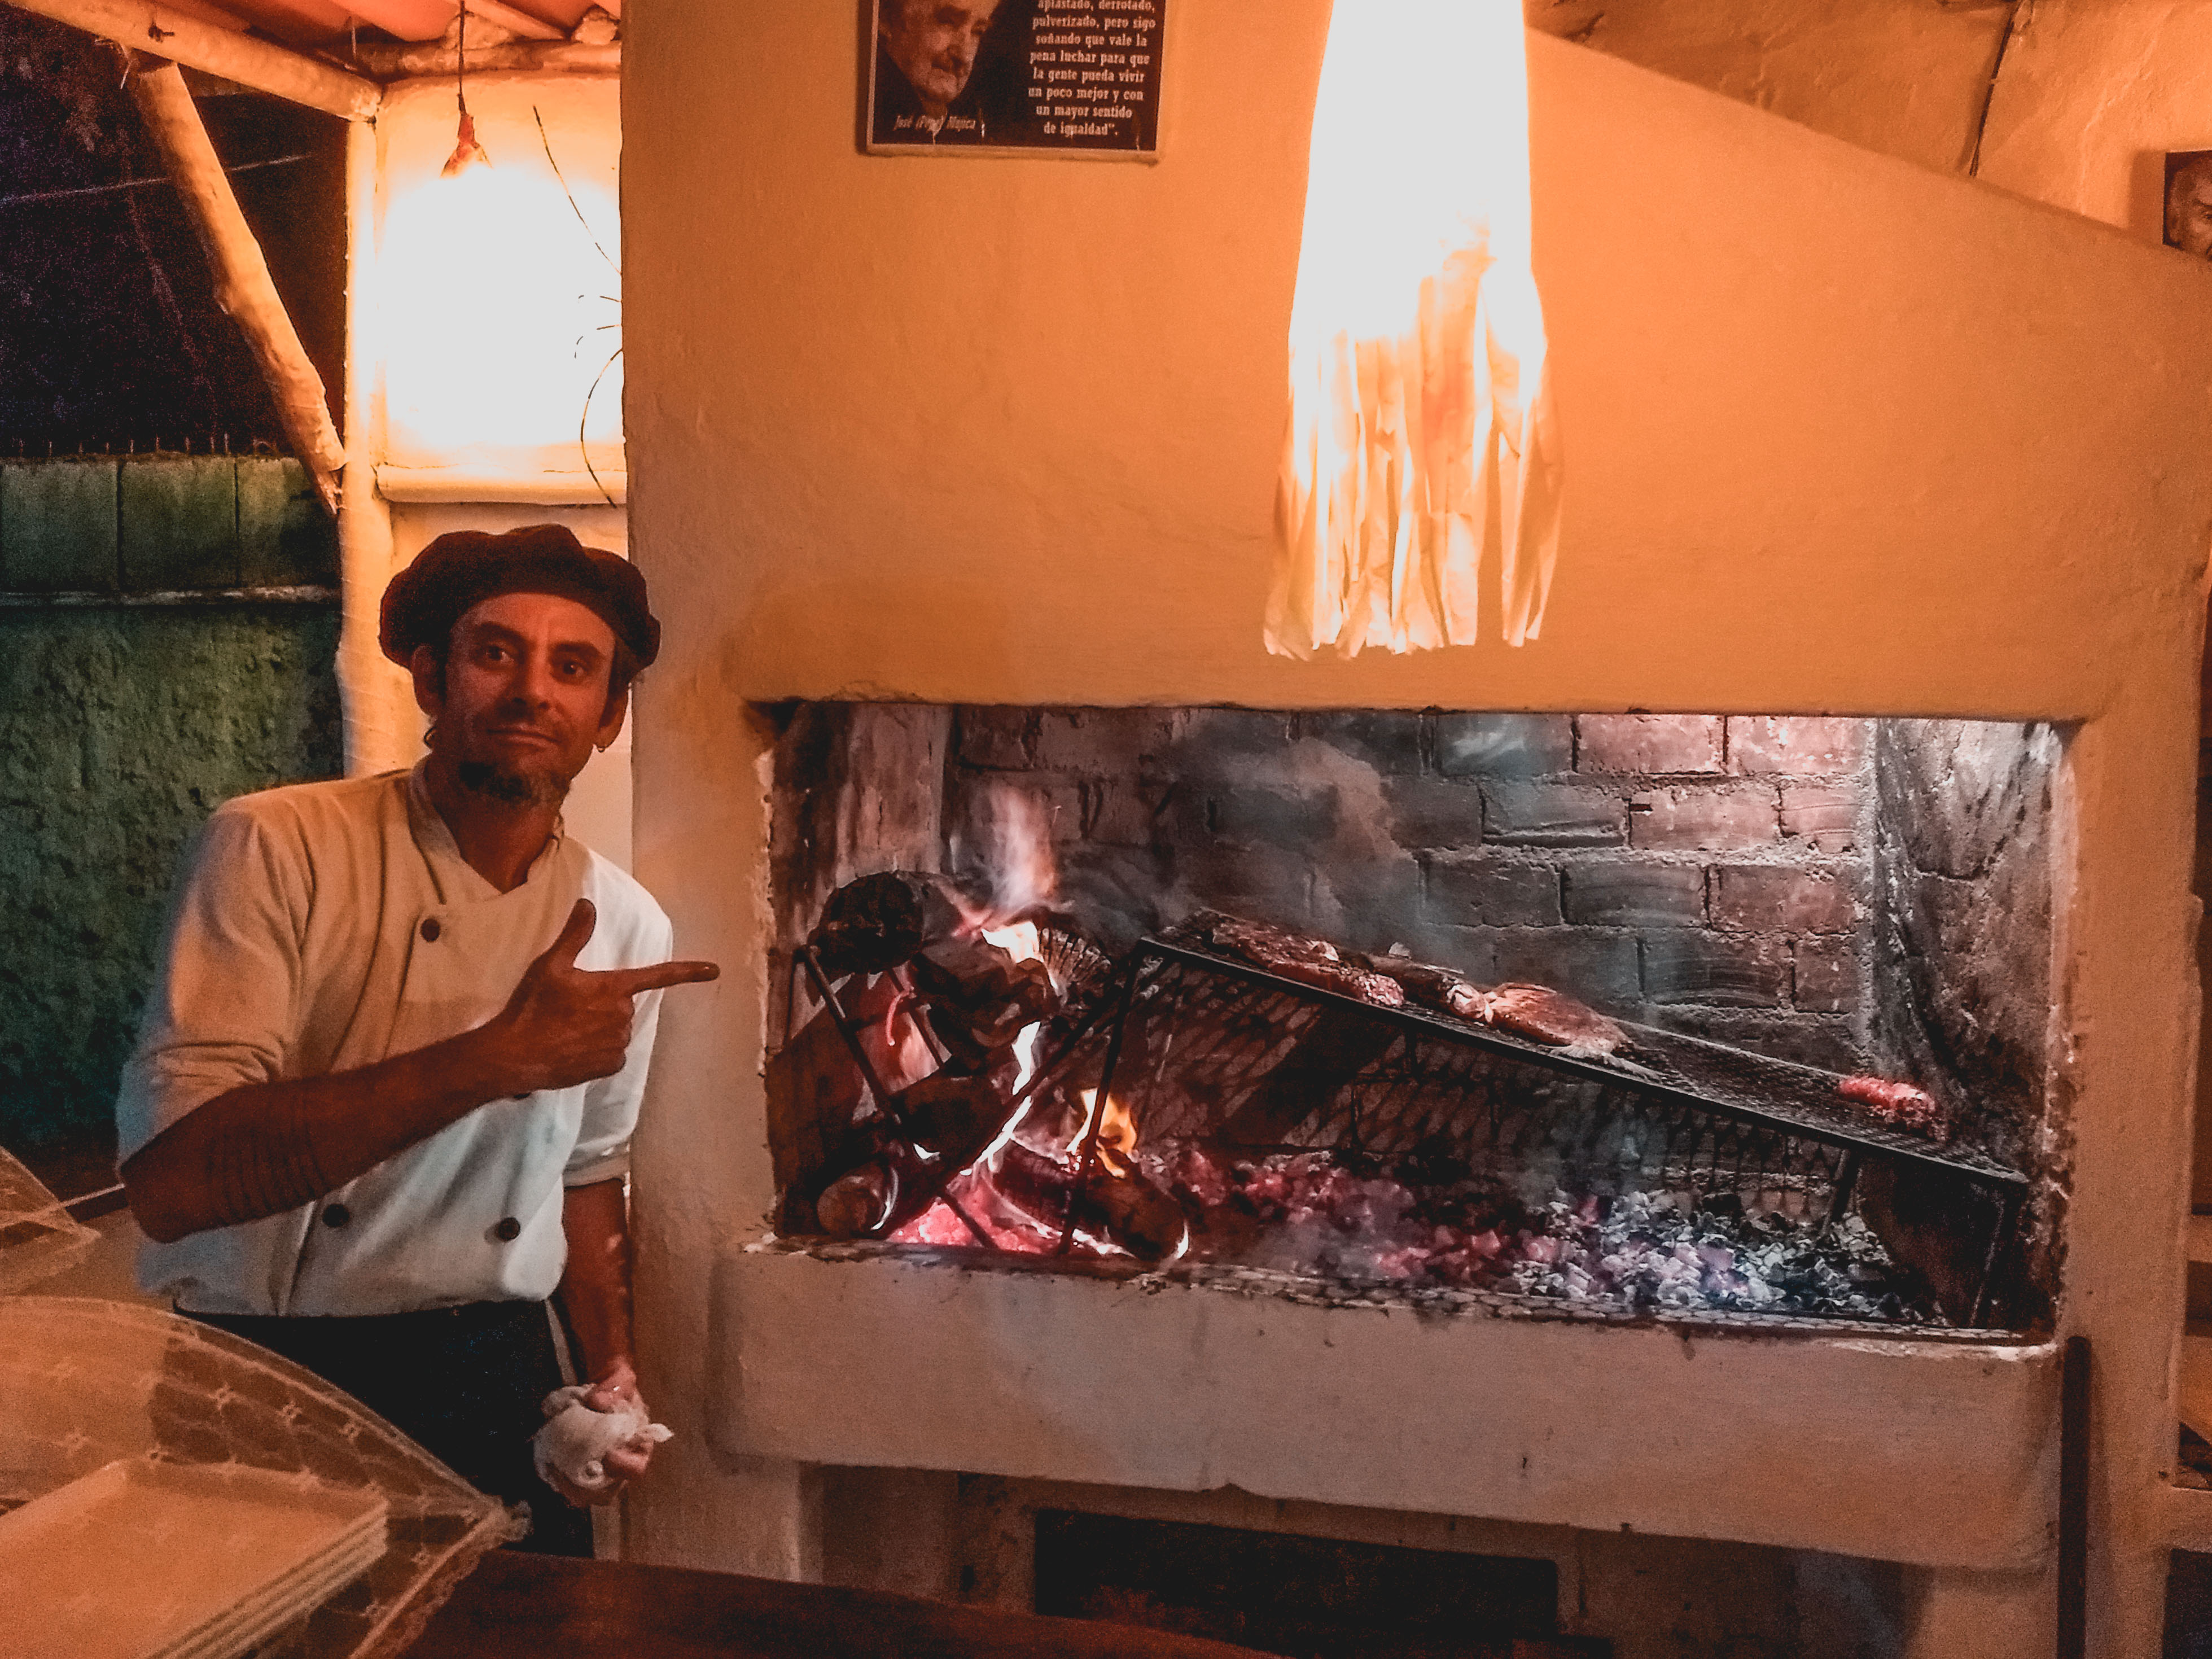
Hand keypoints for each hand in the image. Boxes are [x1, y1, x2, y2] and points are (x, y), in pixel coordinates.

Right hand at [486, 900, 717, 1093]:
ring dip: (598, 1029)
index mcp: (613, 988)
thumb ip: (575, 935)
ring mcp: (619, 1043)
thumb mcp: (550, 966)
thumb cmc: (533, 1007)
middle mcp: (623, 1016)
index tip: (715, 969)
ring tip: (566, 1030)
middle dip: (602, 1005)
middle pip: (622, 1005)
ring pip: (616, 1030)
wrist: (516, 1055)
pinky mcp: (611, 1066)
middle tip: (568, 1009)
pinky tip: (573, 1049)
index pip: (658, 975)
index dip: (688, 971)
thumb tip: (588, 904)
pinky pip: (612, 1054)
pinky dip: (597, 1051)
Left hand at [546, 1358, 656, 1508]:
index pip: (636, 1468)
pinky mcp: (583, 1470)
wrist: (605, 1391)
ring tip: (555, 1469)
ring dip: (570, 1488)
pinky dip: (560, 1480)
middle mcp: (622, 1465)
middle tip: (567, 1472)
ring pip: (587, 1494)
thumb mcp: (620, 1382)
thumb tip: (596, 1401)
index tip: (607, 1454)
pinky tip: (550, 1465)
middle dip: (587, 1488)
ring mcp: (601, 1470)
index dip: (622, 1467)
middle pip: (608, 1492)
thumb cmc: (619, 1388)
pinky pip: (572, 1485)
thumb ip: (613, 1389)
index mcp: (639, 1447)